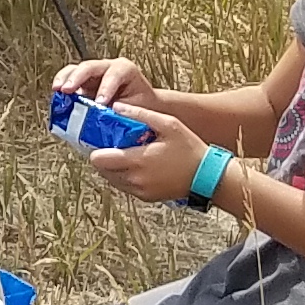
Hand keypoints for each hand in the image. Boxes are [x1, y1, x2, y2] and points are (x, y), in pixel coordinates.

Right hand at [51, 57, 159, 110]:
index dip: (106, 87)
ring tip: (57, 90)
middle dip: (78, 78)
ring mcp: (93, 74)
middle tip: (68, 90)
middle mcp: (107, 67)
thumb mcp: (136, 110)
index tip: (100, 102)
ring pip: (75, 69)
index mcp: (125, 70)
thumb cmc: (141, 107)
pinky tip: (56, 94)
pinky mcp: (82, 83)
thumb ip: (122, 114)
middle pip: (90, 67)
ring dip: (65, 78)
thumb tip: (107, 125)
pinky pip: (68, 78)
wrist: (143, 106)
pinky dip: (61, 84)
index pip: (114, 73)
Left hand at [85, 104, 208, 206]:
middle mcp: (135, 179)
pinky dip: (125, 176)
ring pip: (112, 180)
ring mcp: (140, 190)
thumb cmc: (190, 149)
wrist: (208, 177)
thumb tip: (117, 106)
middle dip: (104, 157)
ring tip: (127, 153)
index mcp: (137, 161)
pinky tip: (138, 164)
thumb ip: (140, 114)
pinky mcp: (146, 197)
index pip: (98, 159)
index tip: (101, 138)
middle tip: (114, 144)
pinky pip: (125, 186)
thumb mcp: (168, 124)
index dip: (96, 148)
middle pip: (101, 170)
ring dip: (114, 167)